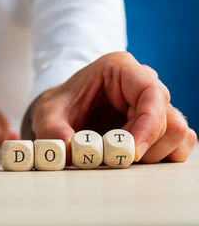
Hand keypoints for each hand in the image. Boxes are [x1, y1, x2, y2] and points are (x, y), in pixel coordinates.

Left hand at [22, 52, 196, 164]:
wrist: (62, 111)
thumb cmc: (59, 106)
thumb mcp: (47, 114)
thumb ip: (53, 131)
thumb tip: (71, 151)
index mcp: (119, 68)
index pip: (150, 93)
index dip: (146, 125)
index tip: (130, 153)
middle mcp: (142, 83)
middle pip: (169, 118)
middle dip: (145, 146)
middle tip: (115, 157)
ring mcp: (152, 104)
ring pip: (178, 133)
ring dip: (154, 154)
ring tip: (119, 156)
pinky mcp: (156, 123)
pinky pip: (177, 143)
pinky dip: (160, 156)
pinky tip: (130, 156)